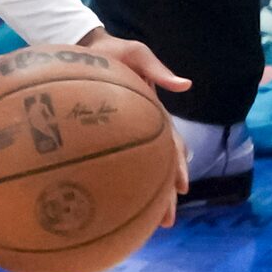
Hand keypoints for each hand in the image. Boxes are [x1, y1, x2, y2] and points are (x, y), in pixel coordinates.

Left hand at [76, 26, 191, 222]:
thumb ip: (158, 70)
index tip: (180, 188)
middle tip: (165, 221)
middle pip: (159, 166)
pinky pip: (117, 161)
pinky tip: (121, 206)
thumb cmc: (114, 51)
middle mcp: (143, 127)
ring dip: (150, 196)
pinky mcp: (108, 134)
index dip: (176, 166)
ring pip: (143, 169)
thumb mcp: (137, 54)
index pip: (170, 144)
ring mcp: (127, 132)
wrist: (87, 47)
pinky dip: (124, 182)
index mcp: (153, 113)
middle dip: (165, 194)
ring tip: (151, 224)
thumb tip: (185, 86)